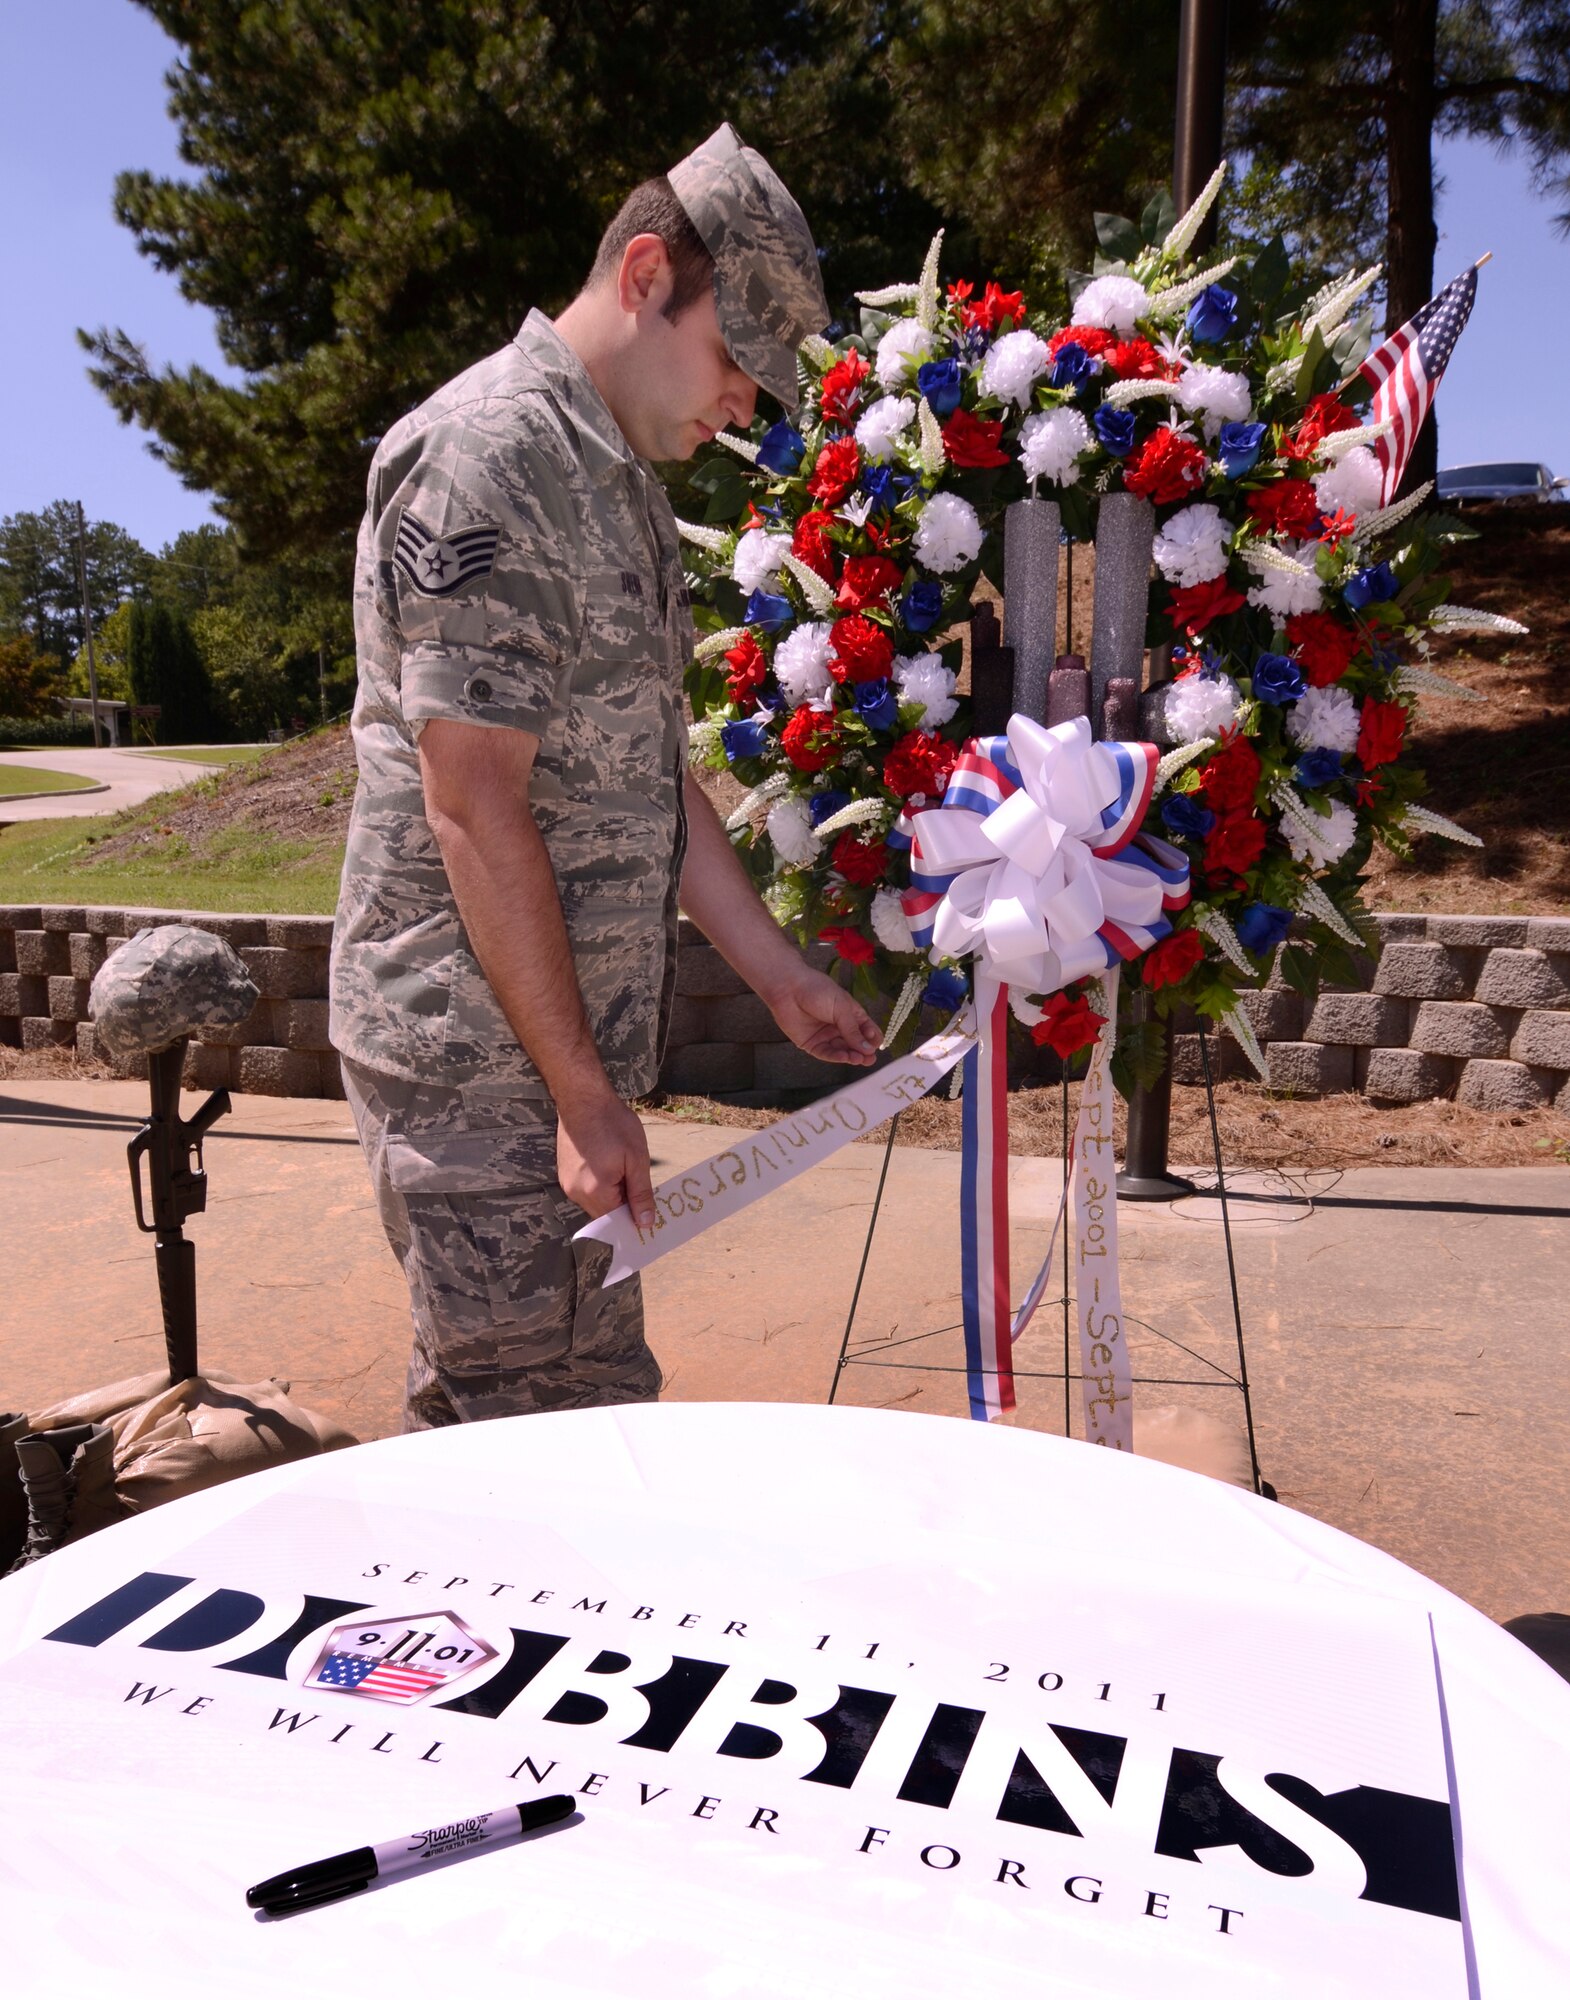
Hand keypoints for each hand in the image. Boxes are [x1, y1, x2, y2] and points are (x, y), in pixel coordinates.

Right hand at [556, 1093, 655, 1226]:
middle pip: (605, 1213)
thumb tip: (645, 1223)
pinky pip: (585, 1189)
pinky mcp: (564, 1173)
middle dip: (623, 1202)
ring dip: (611, 1192)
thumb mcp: (636, 1158)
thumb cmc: (613, 1123)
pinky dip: (599, 1183)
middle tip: (635, 1178)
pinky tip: (607, 1162)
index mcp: (596, 1192)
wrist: (583, 1098)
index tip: (648, 1207)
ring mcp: (567, 1183)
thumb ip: (641, 1194)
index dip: (634, 1216)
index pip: (618, 1220)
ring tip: (621, 1165)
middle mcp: (576, 1193)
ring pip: (595, 1201)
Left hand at [766, 965, 881, 1066]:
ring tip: (859, 1060)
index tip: (876, 1045)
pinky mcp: (812, 1044)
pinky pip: (826, 1053)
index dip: (872, 1038)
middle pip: (855, 1043)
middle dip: (863, 1051)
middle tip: (870, 1059)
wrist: (788, 988)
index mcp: (851, 1014)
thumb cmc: (818, 990)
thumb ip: (853, 1029)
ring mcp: (826, 1036)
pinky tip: (845, 1057)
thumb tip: (868, 1048)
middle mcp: (840, 1027)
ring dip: (851, 1056)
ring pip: (842, 1050)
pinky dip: (836, 1057)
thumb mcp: (841, 1007)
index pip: (866, 1029)